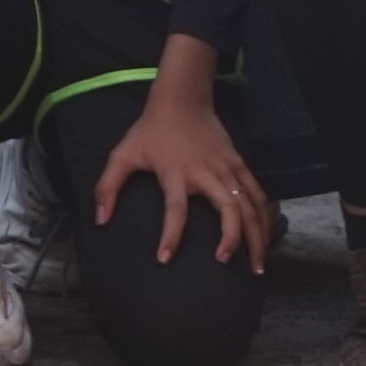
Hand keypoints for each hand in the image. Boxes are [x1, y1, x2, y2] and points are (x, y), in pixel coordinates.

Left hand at [93, 85, 271, 273]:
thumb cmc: (151, 130)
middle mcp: (206, 172)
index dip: (170, 235)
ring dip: (256, 235)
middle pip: (228, 209)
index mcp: (176, 172)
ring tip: (257, 266)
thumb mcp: (123, 154)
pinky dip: (265, 217)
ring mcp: (227, 168)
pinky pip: (257, 194)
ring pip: (249, 205)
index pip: (174, 209)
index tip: (165, 259)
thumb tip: (100, 220)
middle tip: (227, 264)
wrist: (182, 99)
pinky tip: (265, 238)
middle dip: (232, 239)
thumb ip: (107, 187)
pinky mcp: (239, 164)